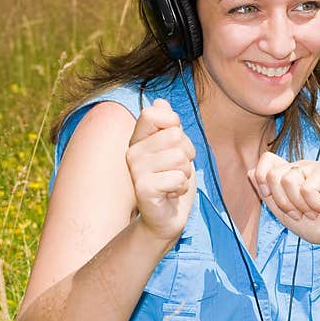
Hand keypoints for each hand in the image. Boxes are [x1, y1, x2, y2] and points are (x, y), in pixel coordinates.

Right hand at [126, 98, 196, 242]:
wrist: (165, 218)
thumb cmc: (172, 182)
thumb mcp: (175, 149)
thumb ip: (169, 126)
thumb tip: (160, 102)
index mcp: (139, 138)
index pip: (156, 113)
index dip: (175, 125)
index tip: (175, 144)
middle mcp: (133, 151)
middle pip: (176, 136)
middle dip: (186, 155)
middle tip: (176, 170)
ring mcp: (136, 170)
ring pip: (179, 157)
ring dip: (185, 173)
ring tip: (173, 182)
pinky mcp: (143, 188)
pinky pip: (178, 177)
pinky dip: (181, 187)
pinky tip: (171, 194)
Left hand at [248, 151, 319, 248]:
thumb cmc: (315, 224)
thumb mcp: (283, 214)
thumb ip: (267, 195)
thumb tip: (250, 171)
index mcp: (287, 175)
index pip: (266, 160)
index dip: (262, 178)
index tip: (271, 197)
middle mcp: (299, 168)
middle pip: (273, 174)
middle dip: (282, 201)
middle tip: (298, 213)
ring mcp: (313, 167)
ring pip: (288, 180)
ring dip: (299, 205)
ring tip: (312, 211)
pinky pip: (307, 187)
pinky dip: (313, 204)